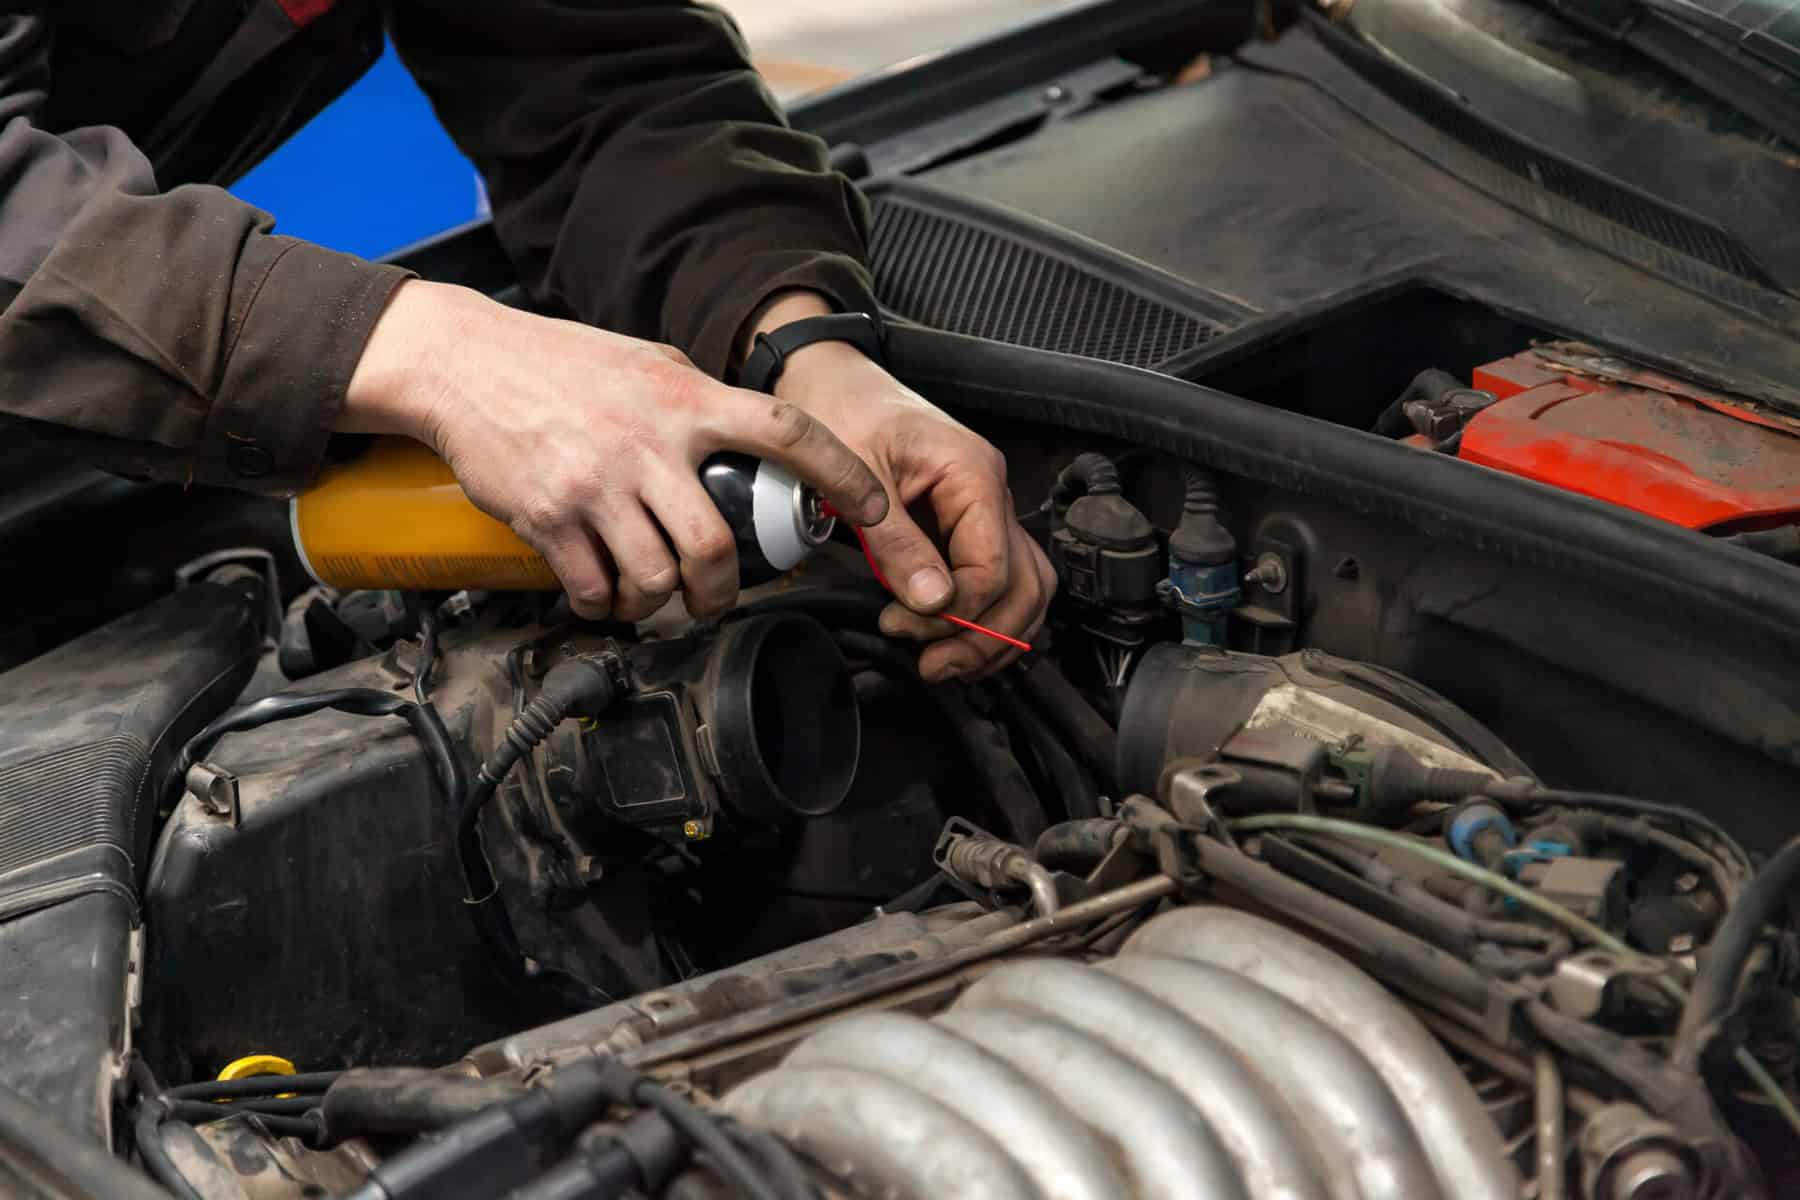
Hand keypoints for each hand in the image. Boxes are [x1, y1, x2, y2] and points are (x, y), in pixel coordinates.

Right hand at [341, 280, 888, 620]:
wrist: (462, 363)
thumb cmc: (558, 363)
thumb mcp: (645, 361)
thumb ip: (696, 397)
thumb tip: (748, 436)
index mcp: (684, 398)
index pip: (785, 433)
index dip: (840, 474)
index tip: (875, 509)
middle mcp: (647, 442)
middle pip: (715, 546)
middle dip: (722, 594)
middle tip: (716, 601)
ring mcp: (597, 483)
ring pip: (656, 578)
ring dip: (660, 605)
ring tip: (652, 600)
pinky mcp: (548, 516)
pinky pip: (593, 587)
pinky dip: (604, 605)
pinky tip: (602, 595)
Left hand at [759, 300, 1055, 680]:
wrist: (829, 378)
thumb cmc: (839, 411)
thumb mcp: (857, 478)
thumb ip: (896, 543)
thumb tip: (933, 604)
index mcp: (973, 474)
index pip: (992, 568)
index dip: (956, 611)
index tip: (903, 626)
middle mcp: (992, 491)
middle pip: (1024, 585)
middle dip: (983, 635)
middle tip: (932, 665)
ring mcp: (986, 508)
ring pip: (1025, 586)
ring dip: (993, 633)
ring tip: (944, 663)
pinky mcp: (968, 522)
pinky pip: (1000, 576)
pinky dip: (985, 614)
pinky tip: (950, 638)